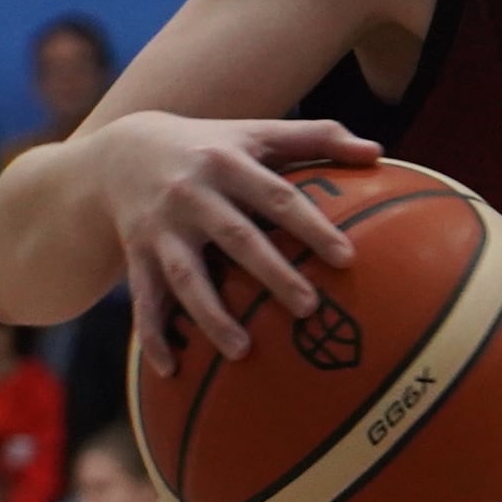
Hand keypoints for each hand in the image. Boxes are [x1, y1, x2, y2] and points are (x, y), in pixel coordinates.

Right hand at [92, 113, 377, 374]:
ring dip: (211, 314)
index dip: (311, 226)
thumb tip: (378, 151)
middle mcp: (192, 194)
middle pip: (236, 237)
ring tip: (242, 352)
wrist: (123, 153)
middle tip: (308, 309)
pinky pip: (144, 299)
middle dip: (271, 273)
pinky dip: (153, 335)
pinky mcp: (137, 255)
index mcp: (228, 162)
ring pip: (185, 275)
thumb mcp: (258, 132)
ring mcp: (161, 227)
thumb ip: (318, 137)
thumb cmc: (211, 146)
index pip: (278, 196)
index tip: (347, 258)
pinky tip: (170, 369)